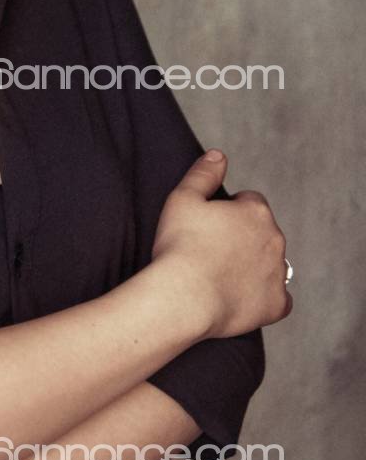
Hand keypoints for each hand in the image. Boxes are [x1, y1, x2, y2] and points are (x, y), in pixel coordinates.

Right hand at [152, 150, 292, 338]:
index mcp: (255, 212)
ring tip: (221, 276)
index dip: (228, 211)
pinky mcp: (276, 304)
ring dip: (254, 266)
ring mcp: (278, 273)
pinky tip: (241, 299)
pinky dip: (264, 298)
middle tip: (210, 251)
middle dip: (243, 238)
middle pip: (262, 233)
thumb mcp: (182, 199)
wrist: (184, 297)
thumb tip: (218, 156)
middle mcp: (275, 240)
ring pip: (271, 264)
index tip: (209, 226)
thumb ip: (203, 174)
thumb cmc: (180, 247)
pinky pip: (278, 299)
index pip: (250, 202)